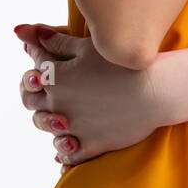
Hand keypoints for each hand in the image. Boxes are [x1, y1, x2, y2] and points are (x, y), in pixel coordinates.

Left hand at [15, 24, 163, 170]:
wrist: (156, 91)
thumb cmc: (124, 64)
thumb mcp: (88, 47)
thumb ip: (58, 42)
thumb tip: (32, 32)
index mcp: (55, 78)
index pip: (35, 66)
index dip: (36, 56)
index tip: (39, 51)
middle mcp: (58, 105)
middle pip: (31, 100)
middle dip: (33, 90)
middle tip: (40, 86)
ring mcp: (73, 128)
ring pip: (47, 127)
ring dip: (47, 119)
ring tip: (55, 115)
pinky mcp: (90, 145)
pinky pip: (68, 155)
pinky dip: (64, 152)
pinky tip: (67, 145)